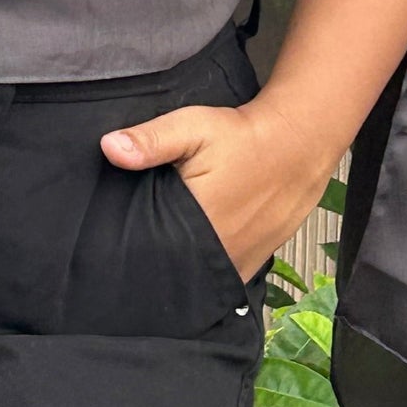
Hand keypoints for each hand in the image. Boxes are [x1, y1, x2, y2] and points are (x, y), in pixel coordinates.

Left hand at [99, 95, 336, 281]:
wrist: (298, 144)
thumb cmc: (242, 136)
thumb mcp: (192, 126)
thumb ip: (151, 140)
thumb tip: (109, 147)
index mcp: (198, 223)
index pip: (150, 253)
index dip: (129, 251)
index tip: (111, 246)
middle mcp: (220, 252)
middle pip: (173, 271)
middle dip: (152, 262)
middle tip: (131, 250)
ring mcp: (240, 263)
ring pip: (196, 279)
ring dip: (179, 269)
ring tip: (160, 253)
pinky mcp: (253, 263)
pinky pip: (219, 278)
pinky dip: (204, 272)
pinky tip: (191, 257)